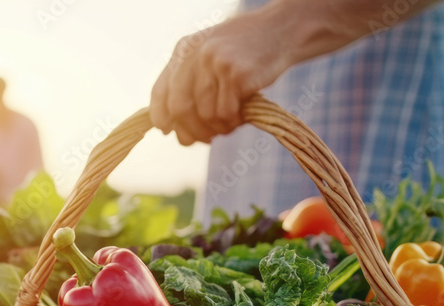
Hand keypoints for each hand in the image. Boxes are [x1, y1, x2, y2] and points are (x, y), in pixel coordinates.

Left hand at [150, 6, 293, 145]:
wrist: (283, 30)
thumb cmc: (246, 49)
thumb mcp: (210, 54)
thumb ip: (190, 81)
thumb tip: (169, 126)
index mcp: (184, 49)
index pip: (160, 91)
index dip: (161, 116)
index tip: (169, 131)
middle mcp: (195, 54)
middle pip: (179, 108)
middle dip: (190, 131)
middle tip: (205, 139)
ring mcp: (215, 63)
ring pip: (205, 115)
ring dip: (217, 128)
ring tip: (230, 125)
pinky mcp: (236, 74)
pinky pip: (225, 113)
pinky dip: (232, 122)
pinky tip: (242, 117)